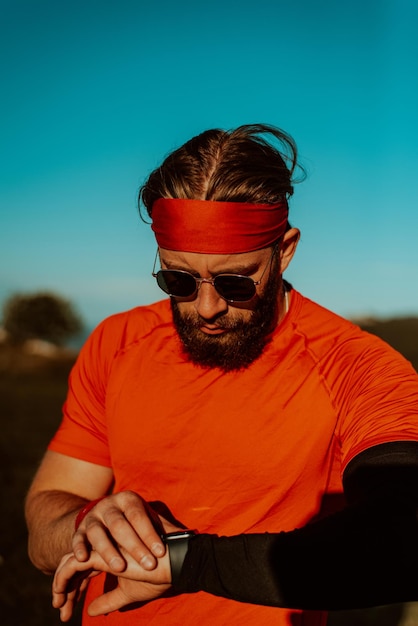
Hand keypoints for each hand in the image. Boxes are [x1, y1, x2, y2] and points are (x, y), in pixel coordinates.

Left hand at [52, 548, 171, 621]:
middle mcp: (105, 549)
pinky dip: (62, 577)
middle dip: (65, 586)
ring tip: (58, 603)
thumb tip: (91, 611)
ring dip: (60, 583)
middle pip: (75, 563)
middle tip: (60, 607)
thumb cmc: (157, 576)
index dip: (75, 588)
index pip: (86, 570)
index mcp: (111, 556)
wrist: (172, 564)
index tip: (67, 610)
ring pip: (70, 562)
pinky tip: (59, 591)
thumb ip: (109, 600)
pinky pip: (72, 564)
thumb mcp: (129, 593)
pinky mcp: (101, 553)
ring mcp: (102, 549)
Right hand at [72, 491, 176, 572]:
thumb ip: (163, 528)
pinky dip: (80, 548)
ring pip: (98, 532)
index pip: (140, 516)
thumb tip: (189, 537)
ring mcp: (93, 517)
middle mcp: (109, 505)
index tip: (161, 553)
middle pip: (120, 524)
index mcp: (129, 499)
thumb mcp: (147, 520)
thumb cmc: (133, 522)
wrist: (105, 516)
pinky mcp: (79, 530)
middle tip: (147, 565)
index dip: (149, 534)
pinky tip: (84, 559)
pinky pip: (78, 539)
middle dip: (134, 545)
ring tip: (120, 568)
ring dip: (108, 550)